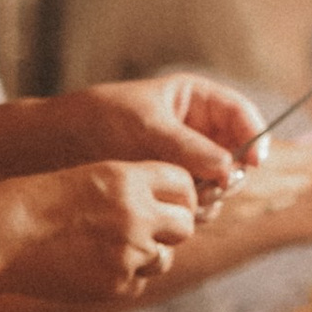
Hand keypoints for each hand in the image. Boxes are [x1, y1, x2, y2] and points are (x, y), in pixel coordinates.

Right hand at [0, 160, 200, 307]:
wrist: (1, 237)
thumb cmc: (38, 202)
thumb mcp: (90, 176)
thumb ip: (133, 187)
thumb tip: (171, 205)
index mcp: (128, 179)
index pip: (184, 184)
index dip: (178, 194)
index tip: (168, 201)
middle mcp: (135, 214)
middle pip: (184, 224)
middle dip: (170, 227)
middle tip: (147, 228)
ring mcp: (128, 253)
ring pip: (164, 257)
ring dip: (148, 254)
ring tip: (111, 247)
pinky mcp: (115, 285)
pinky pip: (139, 282)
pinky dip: (125, 277)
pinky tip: (94, 266)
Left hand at [55, 74, 263, 195]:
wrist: (55, 145)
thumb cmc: (100, 120)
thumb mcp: (146, 128)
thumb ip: (189, 148)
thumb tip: (228, 170)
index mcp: (195, 101)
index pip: (240, 114)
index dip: (254, 136)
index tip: (255, 161)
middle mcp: (197, 130)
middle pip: (237, 152)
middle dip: (231, 172)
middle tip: (215, 188)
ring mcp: (186, 160)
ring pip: (221, 181)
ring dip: (213, 194)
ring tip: (189, 200)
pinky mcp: (172, 186)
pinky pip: (199, 200)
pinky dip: (195, 209)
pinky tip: (176, 211)